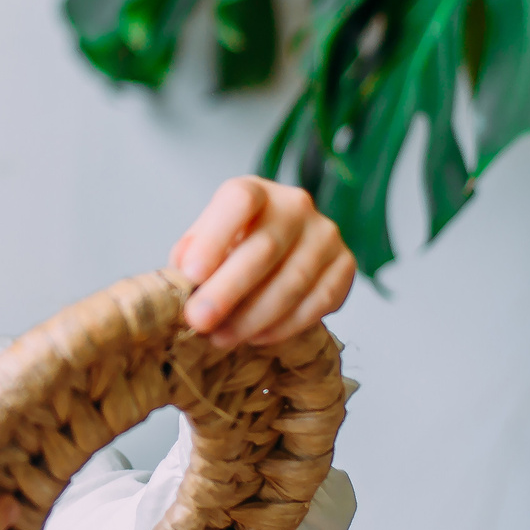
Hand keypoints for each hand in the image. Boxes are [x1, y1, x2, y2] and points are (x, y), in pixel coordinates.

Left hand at [171, 176, 356, 348]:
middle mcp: (295, 205)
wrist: (278, 251)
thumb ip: (190, 256)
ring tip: (222, 338)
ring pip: (292, 281)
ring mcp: (325, 234)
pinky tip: (258, 337)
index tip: (190, 276)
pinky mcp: (346, 265)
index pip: (239, 202)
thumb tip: (183, 283)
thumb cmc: (233, 246)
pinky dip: (286, 325)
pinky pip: (319, 301)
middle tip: (199, 321)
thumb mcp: (204, 241)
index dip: (215, 239)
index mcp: (255, 191)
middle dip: (227, 291)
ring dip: (254, 317)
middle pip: (263, 249)